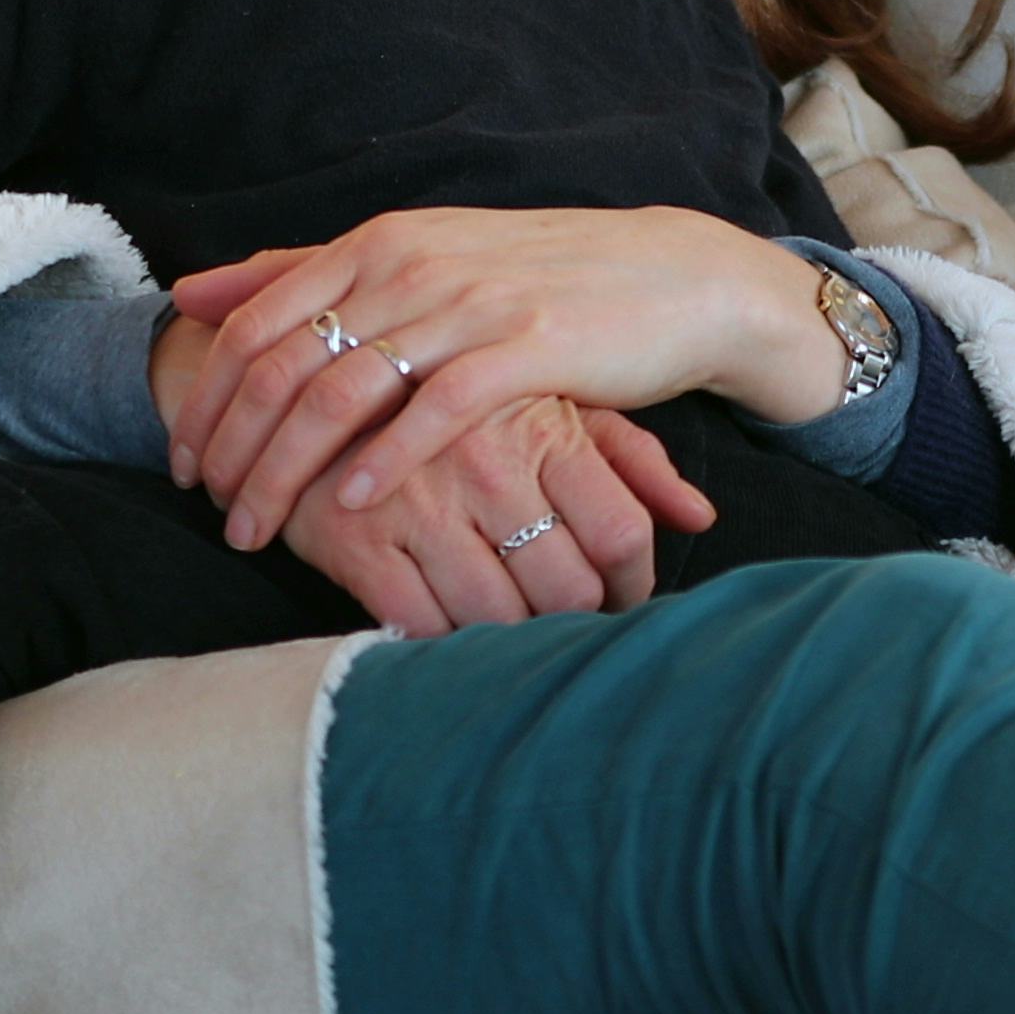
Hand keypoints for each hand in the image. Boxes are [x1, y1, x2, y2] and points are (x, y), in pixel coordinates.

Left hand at [149, 310, 713, 603]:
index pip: (253, 323)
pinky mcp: (524, 349)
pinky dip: (381, 462)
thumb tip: (194, 292)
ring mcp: (465, 306)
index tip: (187, 463)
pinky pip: (431, 412)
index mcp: (376, 244)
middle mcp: (409, 266)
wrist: (667, 278)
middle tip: (214, 512)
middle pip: (283, 366)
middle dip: (234, 449)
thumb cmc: (534, 279)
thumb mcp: (413, 258)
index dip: (206, 399)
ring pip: (340, 395)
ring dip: (286, 472)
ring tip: (260, 529)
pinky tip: (349, 506)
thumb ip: (304, 274)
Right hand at [270, 395, 713, 633]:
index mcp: (542, 428)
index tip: (619, 596)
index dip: (632, 583)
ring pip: (496, 616)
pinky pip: (418, 625)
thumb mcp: (549, 406)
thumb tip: (700, 516)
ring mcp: (420, 504)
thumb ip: (628, 459)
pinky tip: (442, 624)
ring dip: (506, 637)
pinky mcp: (356, 539)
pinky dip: (436, 639)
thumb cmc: (457, 399)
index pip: (621, 531)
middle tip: (562, 620)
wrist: (314, 373)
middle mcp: (487, 466)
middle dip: (572, 619)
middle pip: (567, 587)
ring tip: (506, 625)